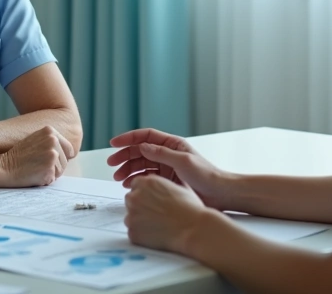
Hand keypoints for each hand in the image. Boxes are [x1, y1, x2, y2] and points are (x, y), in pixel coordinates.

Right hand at [0, 126, 73, 186]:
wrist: (4, 166)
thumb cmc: (18, 156)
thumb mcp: (35, 140)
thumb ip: (51, 142)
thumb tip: (70, 151)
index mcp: (50, 131)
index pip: (68, 149)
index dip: (62, 158)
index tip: (52, 161)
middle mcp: (53, 140)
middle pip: (65, 161)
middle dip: (55, 167)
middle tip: (38, 166)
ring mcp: (52, 154)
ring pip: (61, 171)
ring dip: (50, 174)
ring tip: (35, 169)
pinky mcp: (50, 167)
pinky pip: (53, 179)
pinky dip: (45, 180)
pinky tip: (33, 175)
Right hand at [107, 128, 231, 209]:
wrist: (219, 194)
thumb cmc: (206, 175)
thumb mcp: (183, 161)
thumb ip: (161, 153)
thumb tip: (142, 146)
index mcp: (172, 144)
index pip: (146, 136)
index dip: (128, 138)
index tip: (114, 143)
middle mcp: (168, 153)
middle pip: (140, 150)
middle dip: (124, 156)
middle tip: (111, 164)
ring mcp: (166, 167)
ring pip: (141, 164)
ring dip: (128, 169)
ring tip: (118, 178)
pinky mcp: (167, 180)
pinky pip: (147, 176)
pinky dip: (137, 179)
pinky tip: (129, 184)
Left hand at [124, 175, 212, 254]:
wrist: (193, 229)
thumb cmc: (190, 209)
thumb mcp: (179, 186)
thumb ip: (163, 183)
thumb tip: (161, 185)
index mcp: (146, 182)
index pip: (136, 184)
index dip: (146, 193)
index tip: (153, 200)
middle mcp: (135, 196)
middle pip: (131, 200)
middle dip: (141, 206)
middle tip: (156, 214)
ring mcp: (131, 215)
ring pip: (130, 216)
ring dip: (140, 220)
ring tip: (158, 225)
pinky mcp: (132, 232)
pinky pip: (133, 232)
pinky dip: (142, 234)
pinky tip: (156, 234)